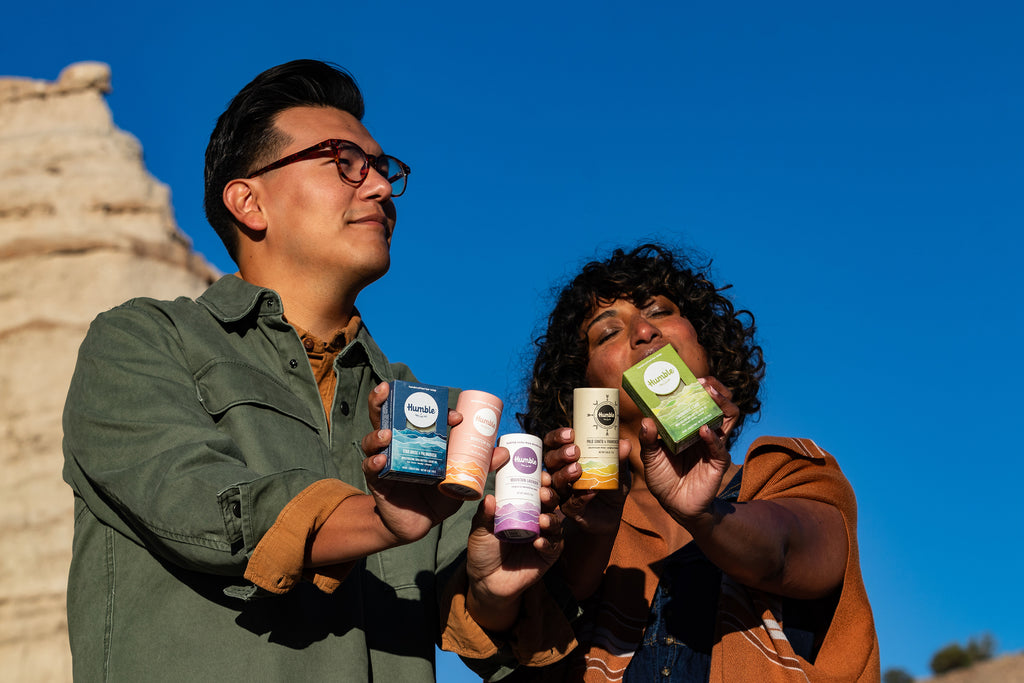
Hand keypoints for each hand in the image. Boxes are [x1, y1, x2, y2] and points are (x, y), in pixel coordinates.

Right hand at [361, 382, 502, 543]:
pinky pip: (371, 467)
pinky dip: (374, 461)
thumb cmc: (437, 497)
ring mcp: (385, 461)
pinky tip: (382, 459)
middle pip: (386, 415)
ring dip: (378, 433)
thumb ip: (479, 466)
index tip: (456, 417)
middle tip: (387, 388)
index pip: (421, 415)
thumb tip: (503, 452)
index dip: (437, 410)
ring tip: (388, 433)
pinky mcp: (377, 480)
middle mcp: (398, 444)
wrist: (419, 525)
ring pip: (374, 439)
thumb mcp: (459, 479)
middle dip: (382, 399)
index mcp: (417, 439)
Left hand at [465, 481, 563, 631]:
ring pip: (555, 524)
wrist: (485, 581)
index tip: (540, 474)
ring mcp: (543, 537)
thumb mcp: (480, 530)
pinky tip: (538, 542)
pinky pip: (553, 547)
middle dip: (550, 496)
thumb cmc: (483, 550)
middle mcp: (536, 520)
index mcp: (522, 509)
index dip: (540, 482)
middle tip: (543, 492)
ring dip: (551, 519)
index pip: (535, 491)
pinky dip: (547, 543)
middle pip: (550, 504)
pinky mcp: (547, 556)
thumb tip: (489, 497)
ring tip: (542, 520)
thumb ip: (485, 515)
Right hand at [543, 427, 629, 536]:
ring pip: (555, 481)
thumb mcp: (617, 470)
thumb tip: (624, 443)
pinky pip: (570, 503)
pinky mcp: (570, 510)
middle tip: (574, 451)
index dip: (557, 437)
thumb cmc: (609, 486)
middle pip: (550, 460)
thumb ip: (619, 458)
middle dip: (560, 454)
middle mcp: (561, 473)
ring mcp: (564, 492)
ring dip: (564, 474)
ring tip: (578, 469)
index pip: (554, 443)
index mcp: (568, 458)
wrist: (612, 514)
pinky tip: (591, 492)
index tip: (570, 433)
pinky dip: (580, 496)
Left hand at [639, 376, 737, 524]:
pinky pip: (720, 446)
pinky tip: (703, 430)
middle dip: (714, 388)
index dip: (697, 386)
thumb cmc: (663, 477)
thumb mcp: (650, 457)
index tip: (688, 376)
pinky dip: (712, 437)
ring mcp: (713, 444)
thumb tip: (647, 421)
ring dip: (720, 403)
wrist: (676, 505)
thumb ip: (648, 440)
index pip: (698, 399)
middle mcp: (704, 430)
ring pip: (729, 417)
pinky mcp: (718, 461)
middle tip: (703, 382)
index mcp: (688, 425)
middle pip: (719, 403)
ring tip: (709, 394)